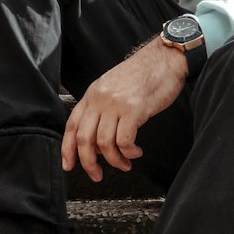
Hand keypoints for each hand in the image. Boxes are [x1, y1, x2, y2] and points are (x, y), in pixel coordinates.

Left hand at [62, 39, 187, 182]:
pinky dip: (129, 152)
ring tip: (125, 164)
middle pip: (84, 139)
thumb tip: (97, 142)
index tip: (69, 165)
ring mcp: (116, 104)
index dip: (67, 149)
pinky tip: (136, 152)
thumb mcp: (114, 87)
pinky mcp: (134, 109)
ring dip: (114, 160)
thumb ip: (102, 110)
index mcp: (93, 94)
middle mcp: (100, 99)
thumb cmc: (144, 74)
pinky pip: (124, 140)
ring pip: (104, 143)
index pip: (72, 125)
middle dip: (88, 162)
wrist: (165, 58)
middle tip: (97, 175)